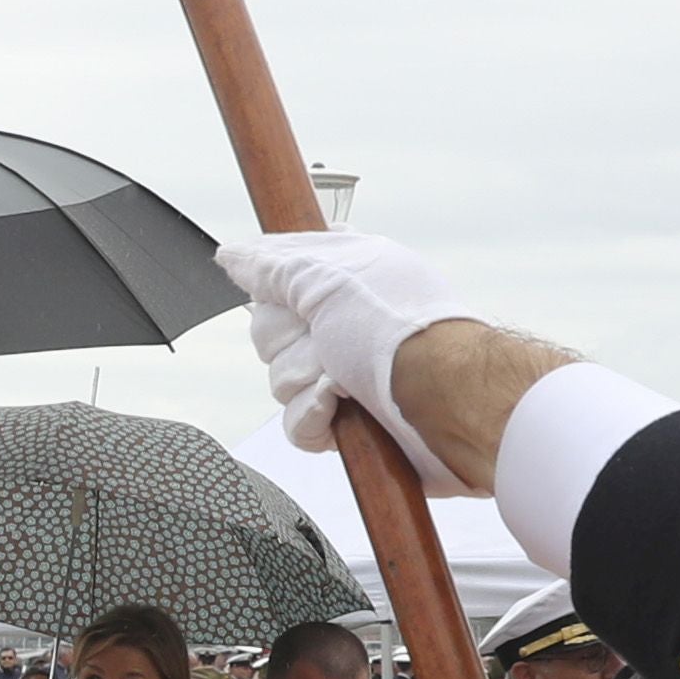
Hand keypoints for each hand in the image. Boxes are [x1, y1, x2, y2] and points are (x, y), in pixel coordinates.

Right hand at [216, 227, 485, 486]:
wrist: (445, 405)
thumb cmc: (404, 334)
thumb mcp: (330, 277)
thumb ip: (274, 265)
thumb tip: (234, 254)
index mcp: (347, 277)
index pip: (279, 273)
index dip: (276, 286)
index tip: (291, 296)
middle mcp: (345, 322)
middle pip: (269, 332)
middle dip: (291, 343)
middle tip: (326, 342)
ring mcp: (344, 373)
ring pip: (280, 382)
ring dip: (307, 384)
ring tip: (344, 380)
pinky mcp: (346, 422)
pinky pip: (296, 424)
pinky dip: (315, 420)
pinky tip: (342, 410)